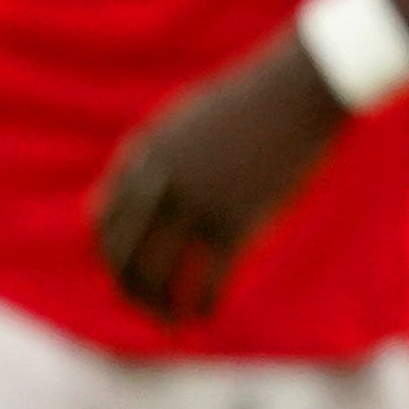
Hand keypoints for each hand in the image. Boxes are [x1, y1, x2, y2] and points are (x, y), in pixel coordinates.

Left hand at [94, 34, 349, 325]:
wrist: (302, 86)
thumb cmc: (251, 100)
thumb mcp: (188, 120)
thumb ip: (151, 157)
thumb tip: (116, 199)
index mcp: (145, 155)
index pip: (106, 223)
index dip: (112, 254)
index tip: (127, 270)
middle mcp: (161, 183)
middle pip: (126, 256)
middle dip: (132, 289)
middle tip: (146, 307)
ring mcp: (198, 204)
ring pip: (161, 276)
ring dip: (161, 308)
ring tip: (173, 322)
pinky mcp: (237, 220)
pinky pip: (210, 279)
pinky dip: (204, 304)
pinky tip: (208, 315)